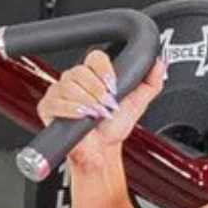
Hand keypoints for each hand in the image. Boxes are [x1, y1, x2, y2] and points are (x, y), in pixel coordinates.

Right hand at [35, 48, 166, 185]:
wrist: (102, 150)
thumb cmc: (114, 126)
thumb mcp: (137, 103)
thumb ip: (150, 83)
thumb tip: (159, 64)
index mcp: (93, 73)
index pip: (95, 57)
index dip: (105, 70)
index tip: (114, 86)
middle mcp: (74, 79)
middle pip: (80, 71)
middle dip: (98, 90)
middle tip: (108, 105)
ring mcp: (59, 92)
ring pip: (69, 86)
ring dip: (88, 102)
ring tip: (97, 114)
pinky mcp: (48, 107)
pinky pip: (57, 102)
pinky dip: (72, 110)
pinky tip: (83, 117)